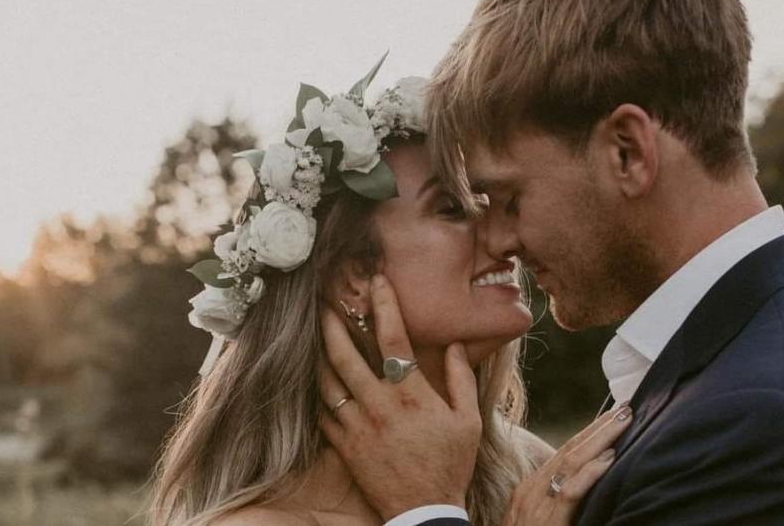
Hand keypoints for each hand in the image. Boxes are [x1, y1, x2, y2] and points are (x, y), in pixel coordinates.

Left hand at [319, 274, 480, 520]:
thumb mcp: (468, 421)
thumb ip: (461, 379)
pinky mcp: (344, 447)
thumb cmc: (450, 465)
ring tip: (315, 334)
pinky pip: (321, 414)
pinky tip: (314, 378)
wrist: (424, 513)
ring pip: (327, 382)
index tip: (377, 281)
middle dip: (333, 324)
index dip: (384, 305)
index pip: (394, 340)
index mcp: (413, 396)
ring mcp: (358, 427)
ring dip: (319, 354)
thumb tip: (454, 344)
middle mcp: (380, 406)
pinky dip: (316, 393)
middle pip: (346, 355)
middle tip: (325, 302)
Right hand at [503, 404, 632, 525]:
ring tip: (624, 421)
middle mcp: (530, 492)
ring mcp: (535, 505)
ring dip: (600, 439)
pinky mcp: (547, 522)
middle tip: (626, 407)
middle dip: (598, 427)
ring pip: (571, 462)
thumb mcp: (536, 523)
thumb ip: (553, 506)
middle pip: (569, 450)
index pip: (563, 454)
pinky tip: (610, 458)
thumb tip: (578, 492)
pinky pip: (570, 491)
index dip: (587, 434)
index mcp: (528, 491)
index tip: (610, 417)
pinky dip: (591, 472)